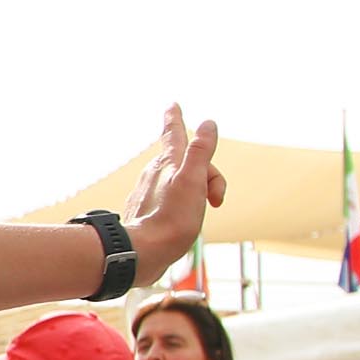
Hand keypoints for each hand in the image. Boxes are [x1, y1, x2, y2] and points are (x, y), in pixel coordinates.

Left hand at [121, 106, 225, 284]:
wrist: (143, 253)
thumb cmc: (171, 219)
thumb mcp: (193, 181)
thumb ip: (201, 152)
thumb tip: (208, 123)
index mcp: (167, 163)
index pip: (174, 133)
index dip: (176, 119)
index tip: (173, 106)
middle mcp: (154, 174)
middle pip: (187, 164)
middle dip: (209, 176)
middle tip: (216, 200)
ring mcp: (148, 194)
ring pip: (180, 184)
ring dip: (198, 194)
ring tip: (199, 213)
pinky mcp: (146, 213)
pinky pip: (169, 202)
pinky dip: (183, 208)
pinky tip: (182, 223)